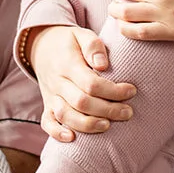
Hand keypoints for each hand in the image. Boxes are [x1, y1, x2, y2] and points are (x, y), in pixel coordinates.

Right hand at [25, 24, 136, 143]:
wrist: (41, 47)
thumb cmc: (69, 42)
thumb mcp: (81, 34)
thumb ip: (93, 46)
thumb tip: (103, 65)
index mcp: (68, 64)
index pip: (91, 83)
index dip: (113, 91)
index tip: (131, 91)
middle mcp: (58, 82)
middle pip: (81, 102)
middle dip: (107, 110)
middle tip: (128, 112)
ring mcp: (51, 95)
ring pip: (65, 115)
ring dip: (87, 124)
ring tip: (108, 126)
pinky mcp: (47, 105)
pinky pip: (47, 122)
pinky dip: (57, 133)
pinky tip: (72, 138)